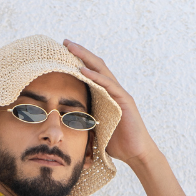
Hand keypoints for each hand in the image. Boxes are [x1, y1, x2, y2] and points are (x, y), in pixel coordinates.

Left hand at [63, 40, 157, 164]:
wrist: (134, 153)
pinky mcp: (125, 101)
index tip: (61, 51)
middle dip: (80, 52)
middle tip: (65, 42)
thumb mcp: (92, 126)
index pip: (90, 72)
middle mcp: (112, 90)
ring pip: (101, 70)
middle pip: (95, 65)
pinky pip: (108, 85)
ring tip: (71, 48)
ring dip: (86, 58)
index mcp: (104, 94)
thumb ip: (81, 116)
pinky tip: (83, 70)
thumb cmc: (114, 141)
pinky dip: (95, 76)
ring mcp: (119, 94)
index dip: (77, 60)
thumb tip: (60, 117)